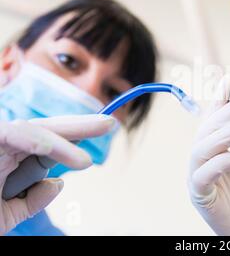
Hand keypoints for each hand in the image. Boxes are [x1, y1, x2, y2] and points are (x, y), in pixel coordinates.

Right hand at [0, 114, 114, 234]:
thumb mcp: (4, 215)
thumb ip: (30, 203)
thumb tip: (57, 184)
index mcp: (12, 159)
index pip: (47, 145)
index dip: (74, 140)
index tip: (100, 137)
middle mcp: (5, 147)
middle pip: (45, 129)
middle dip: (79, 127)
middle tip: (109, 124)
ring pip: (31, 129)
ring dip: (60, 143)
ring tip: (84, 161)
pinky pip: (9, 134)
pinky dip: (29, 139)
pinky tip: (47, 148)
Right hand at [189, 75, 229, 235]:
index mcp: (216, 154)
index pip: (214, 121)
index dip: (221, 98)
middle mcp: (204, 164)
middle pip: (206, 130)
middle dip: (229, 111)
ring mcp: (201, 181)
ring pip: (202, 147)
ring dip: (227, 131)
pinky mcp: (202, 199)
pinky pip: (204, 175)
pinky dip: (221, 162)